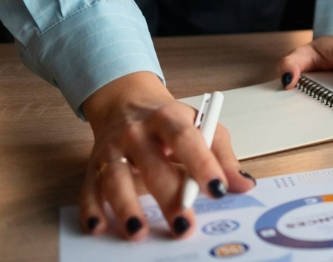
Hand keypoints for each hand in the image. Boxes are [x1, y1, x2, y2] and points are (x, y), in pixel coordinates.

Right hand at [79, 71, 254, 239]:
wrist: (127, 100)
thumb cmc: (169, 119)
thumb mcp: (201, 125)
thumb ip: (222, 155)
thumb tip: (243, 185)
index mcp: (169, 118)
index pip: (186, 139)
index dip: (202, 163)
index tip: (217, 188)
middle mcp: (137, 132)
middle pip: (153, 164)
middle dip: (168, 197)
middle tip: (184, 224)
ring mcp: (113, 149)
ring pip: (115, 178)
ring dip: (126, 206)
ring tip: (138, 231)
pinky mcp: (94, 166)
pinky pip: (89, 189)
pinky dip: (91, 209)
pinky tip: (99, 227)